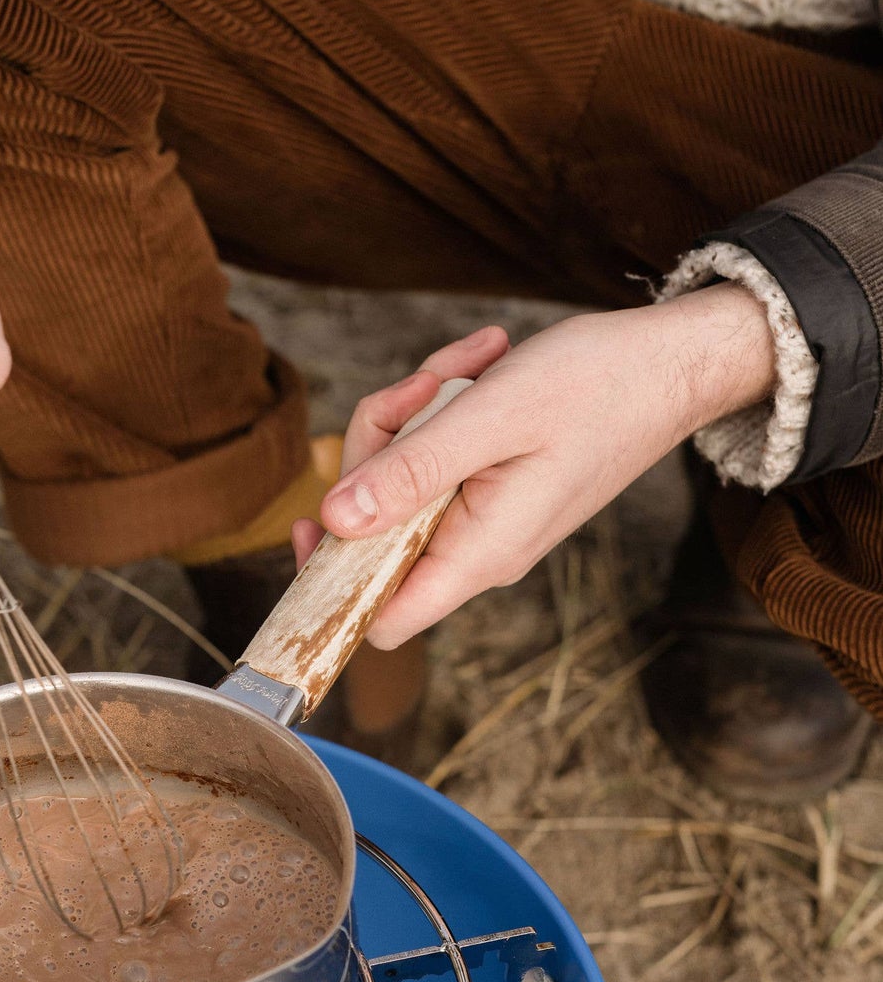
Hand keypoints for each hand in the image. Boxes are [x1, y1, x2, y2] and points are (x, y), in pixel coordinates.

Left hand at [292, 285, 776, 646]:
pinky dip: (442, 407)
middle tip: (423, 388)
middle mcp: (477, 548)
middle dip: (380, 448)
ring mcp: (483, 516)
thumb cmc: (600, 385)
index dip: (330, 585)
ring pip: (401, 481)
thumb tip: (333, 520)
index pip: (379, 620)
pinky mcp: (489, 484)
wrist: (673, 363)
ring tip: (467, 362)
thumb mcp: (491, 418)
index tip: (308, 520)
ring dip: (415, 411)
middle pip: (376, 531)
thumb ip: (410, 472)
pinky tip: (479, 362)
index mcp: (479, 552)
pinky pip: (434, 456)